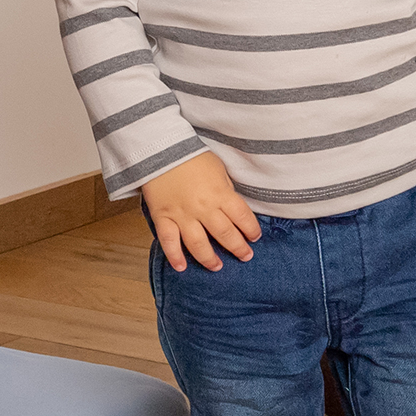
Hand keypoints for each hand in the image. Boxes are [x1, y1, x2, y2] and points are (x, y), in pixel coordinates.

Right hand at [143, 152, 260, 272]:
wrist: (161, 148)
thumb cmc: (191, 156)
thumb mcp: (218, 168)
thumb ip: (225, 189)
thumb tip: (232, 208)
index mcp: (220, 193)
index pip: (242, 217)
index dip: (251, 229)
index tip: (254, 237)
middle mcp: (203, 207)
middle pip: (225, 234)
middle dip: (238, 248)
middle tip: (245, 256)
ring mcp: (182, 214)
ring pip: (198, 244)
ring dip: (210, 259)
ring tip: (217, 267)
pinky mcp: (163, 216)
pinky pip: (169, 241)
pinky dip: (174, 256)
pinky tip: (181, 267)